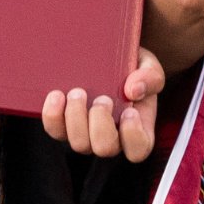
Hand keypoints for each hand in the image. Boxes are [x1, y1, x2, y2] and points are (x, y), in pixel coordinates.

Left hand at [39, 49, 166, 162]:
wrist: (104, 53)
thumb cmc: (131, 66)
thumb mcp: (147, 65)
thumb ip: (151, 76)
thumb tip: (134, 90)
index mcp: (137, 128)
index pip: (139, 149)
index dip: (133, 136)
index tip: (129, 110)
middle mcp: (111, 137)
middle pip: (105, 149)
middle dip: (101, 123)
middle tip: (102, 98)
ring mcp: (86, 134)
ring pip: (79, 144)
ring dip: (77, 118)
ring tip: (77, 92)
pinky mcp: (64, 126)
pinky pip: (55, 130)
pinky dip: (53, 115)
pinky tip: (56, 95)